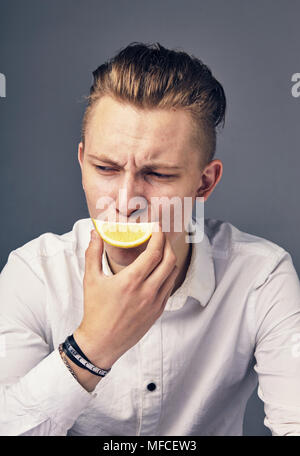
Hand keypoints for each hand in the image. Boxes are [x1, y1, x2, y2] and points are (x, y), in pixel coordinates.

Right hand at [74, 224, 178, 368]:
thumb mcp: (91, 279)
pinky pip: (169, 287)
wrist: (101, 342)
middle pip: (169, 260)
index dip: (158, 236)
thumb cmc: (95, 310)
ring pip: (173, 273)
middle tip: (159, 236)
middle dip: (167, 243)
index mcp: (131, 281)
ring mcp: (156, 302)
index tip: (156, 227)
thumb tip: (95, 233)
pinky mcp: (158, 311)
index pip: (155, 252)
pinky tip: (157, 270)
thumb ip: (93, 253)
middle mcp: (148, 291)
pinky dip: (167, 274)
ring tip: (159, 251)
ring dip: (169, 258)